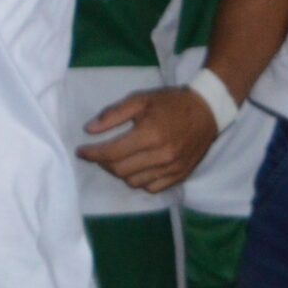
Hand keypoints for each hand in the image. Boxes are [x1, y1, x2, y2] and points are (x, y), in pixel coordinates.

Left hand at [78, 85, 218, 192]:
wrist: (206, 111)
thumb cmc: (170, 103)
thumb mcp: (139, 100)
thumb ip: (112, 115)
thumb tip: (89, 130)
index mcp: (150, 135)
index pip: (112, 153)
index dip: (92, 154)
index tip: (80, 151)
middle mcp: (162, 156)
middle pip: (121, 170)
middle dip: (103, 163)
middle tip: (98, 153)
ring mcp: (173, 169)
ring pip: (135, 182)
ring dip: (120, 173)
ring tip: (115, 160)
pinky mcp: (181, 176)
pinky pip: (153, 188)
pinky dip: (139, 181)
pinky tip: (135, 168)